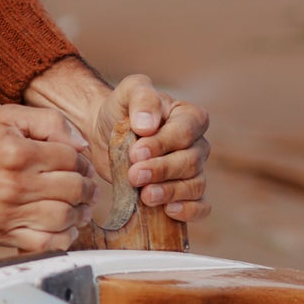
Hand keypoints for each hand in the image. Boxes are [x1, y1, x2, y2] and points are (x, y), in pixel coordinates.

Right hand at [0, 103, 97, 252]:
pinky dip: (64, 238)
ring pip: (64, 218)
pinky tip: (64, 227)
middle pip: (73, 190)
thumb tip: (81, 145)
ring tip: (78, 206)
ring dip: (80, 213)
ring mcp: (7, 213)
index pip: (71, 160)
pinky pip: (45, 245)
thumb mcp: (8, 117)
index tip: (79, 165)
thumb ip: (49, 122)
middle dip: (87, 188)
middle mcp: (14, 185)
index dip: (82, 162)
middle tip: (86, 186)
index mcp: (17, 153)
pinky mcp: (1, 234)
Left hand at [108, 70, 210, 226]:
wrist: (103, 133)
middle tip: (134, 175)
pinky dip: (189, 211)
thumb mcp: (127, 92)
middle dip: (162, 171)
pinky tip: (168, 211)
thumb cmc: (119, 110)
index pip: (186, 132)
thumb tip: (148, 125)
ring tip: (145, 196)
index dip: (163, 144)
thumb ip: (142, 98)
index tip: (136, 152)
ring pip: (195, 185)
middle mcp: (197, 144)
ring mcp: (193, 170)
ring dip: (170, 192)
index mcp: (189, 116)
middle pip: (190, 162)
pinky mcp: (184, 192)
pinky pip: (200, 206)